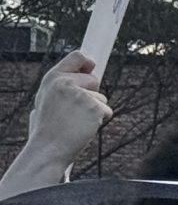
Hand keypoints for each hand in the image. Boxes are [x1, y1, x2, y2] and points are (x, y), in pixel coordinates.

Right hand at [0, 53, 110, 197]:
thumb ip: (60, 86)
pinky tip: (84, 127)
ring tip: (76, 121)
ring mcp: (81, 94)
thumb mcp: (45, 99)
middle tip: (74, 111)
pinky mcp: (94, 108)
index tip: (92, 65)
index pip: (77, 56)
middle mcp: (66, 82)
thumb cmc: (47, 128)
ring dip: (94, 110)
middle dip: (90, 94)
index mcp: (53, 77)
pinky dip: (100, 120)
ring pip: (101, 97)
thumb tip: (74, 77)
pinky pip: (107, 111)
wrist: (48, 148)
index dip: (87, 62)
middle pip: (94, 79)